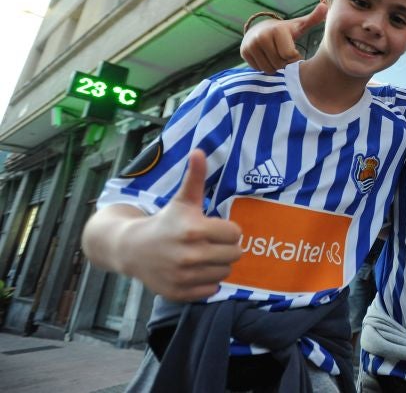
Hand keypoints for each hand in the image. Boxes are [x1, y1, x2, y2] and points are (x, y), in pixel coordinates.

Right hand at [120, 150, 242, 300]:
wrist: (132, 249)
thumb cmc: (165, 221)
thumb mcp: (182, 200)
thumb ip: (194, 177)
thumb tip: (199, 151)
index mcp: (194, 230)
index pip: (235, 234)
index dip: (227, 229)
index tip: (214, 227)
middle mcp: (190, 255)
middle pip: (234, 254)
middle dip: (226, 247)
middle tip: (210, 243)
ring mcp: (184, 276)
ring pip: (225, 273)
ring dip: (218, 264)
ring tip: (203, 255)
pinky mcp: (180, 293)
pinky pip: (211, 290)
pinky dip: (206, 282)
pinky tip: (193, 271)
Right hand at [240, 3, 327, 72]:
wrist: (259, 29)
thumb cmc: (284, 31)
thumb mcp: (298, 25)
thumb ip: (312, 19)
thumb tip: (325, 6)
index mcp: (278, 30)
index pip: (290, 56)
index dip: (294, 58)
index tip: (295, 52)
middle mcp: (262, 36)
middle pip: (279, 64)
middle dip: (284, 63)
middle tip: (283, 54)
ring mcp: (251, 44)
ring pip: (268, 69)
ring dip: (275, 67)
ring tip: (276, 56)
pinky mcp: (244, 52)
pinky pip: (258, 69)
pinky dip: (264, 67)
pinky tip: (266, 57)